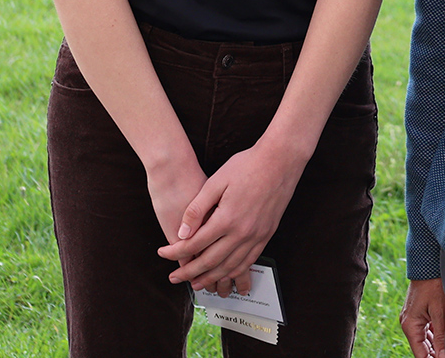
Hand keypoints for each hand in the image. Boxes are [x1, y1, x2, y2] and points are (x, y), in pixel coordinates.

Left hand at [156, 142, 303, 294]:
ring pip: (229, 267)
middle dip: (189, 273)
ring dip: (210, 279)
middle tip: (174, 278)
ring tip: (196, 284)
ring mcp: (256, 236)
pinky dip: (234, 273)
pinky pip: (248, 262)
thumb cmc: (248, 165)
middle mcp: (242, 232)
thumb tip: (182, 233)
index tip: (163, 253)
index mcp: (226, 218)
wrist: (281, 160)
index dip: (175, 251)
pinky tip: (225, 275)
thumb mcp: (217, 180)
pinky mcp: (266, 235)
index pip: (194, 244)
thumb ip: (197, 208)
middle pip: (210, 262)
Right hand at [401, 278, 444, 357]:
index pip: (421, 355)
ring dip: (435, 346)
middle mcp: (408, 324)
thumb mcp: (440, 311)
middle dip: (435, 354)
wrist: (427, 263)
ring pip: (424, 340)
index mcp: (410, 326)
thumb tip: (443, 356)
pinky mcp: (416, 313)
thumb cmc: (433, 284)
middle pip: (422, 348)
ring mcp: (411, 318)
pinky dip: (434, 335)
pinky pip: (425, 330)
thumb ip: (442, 336)